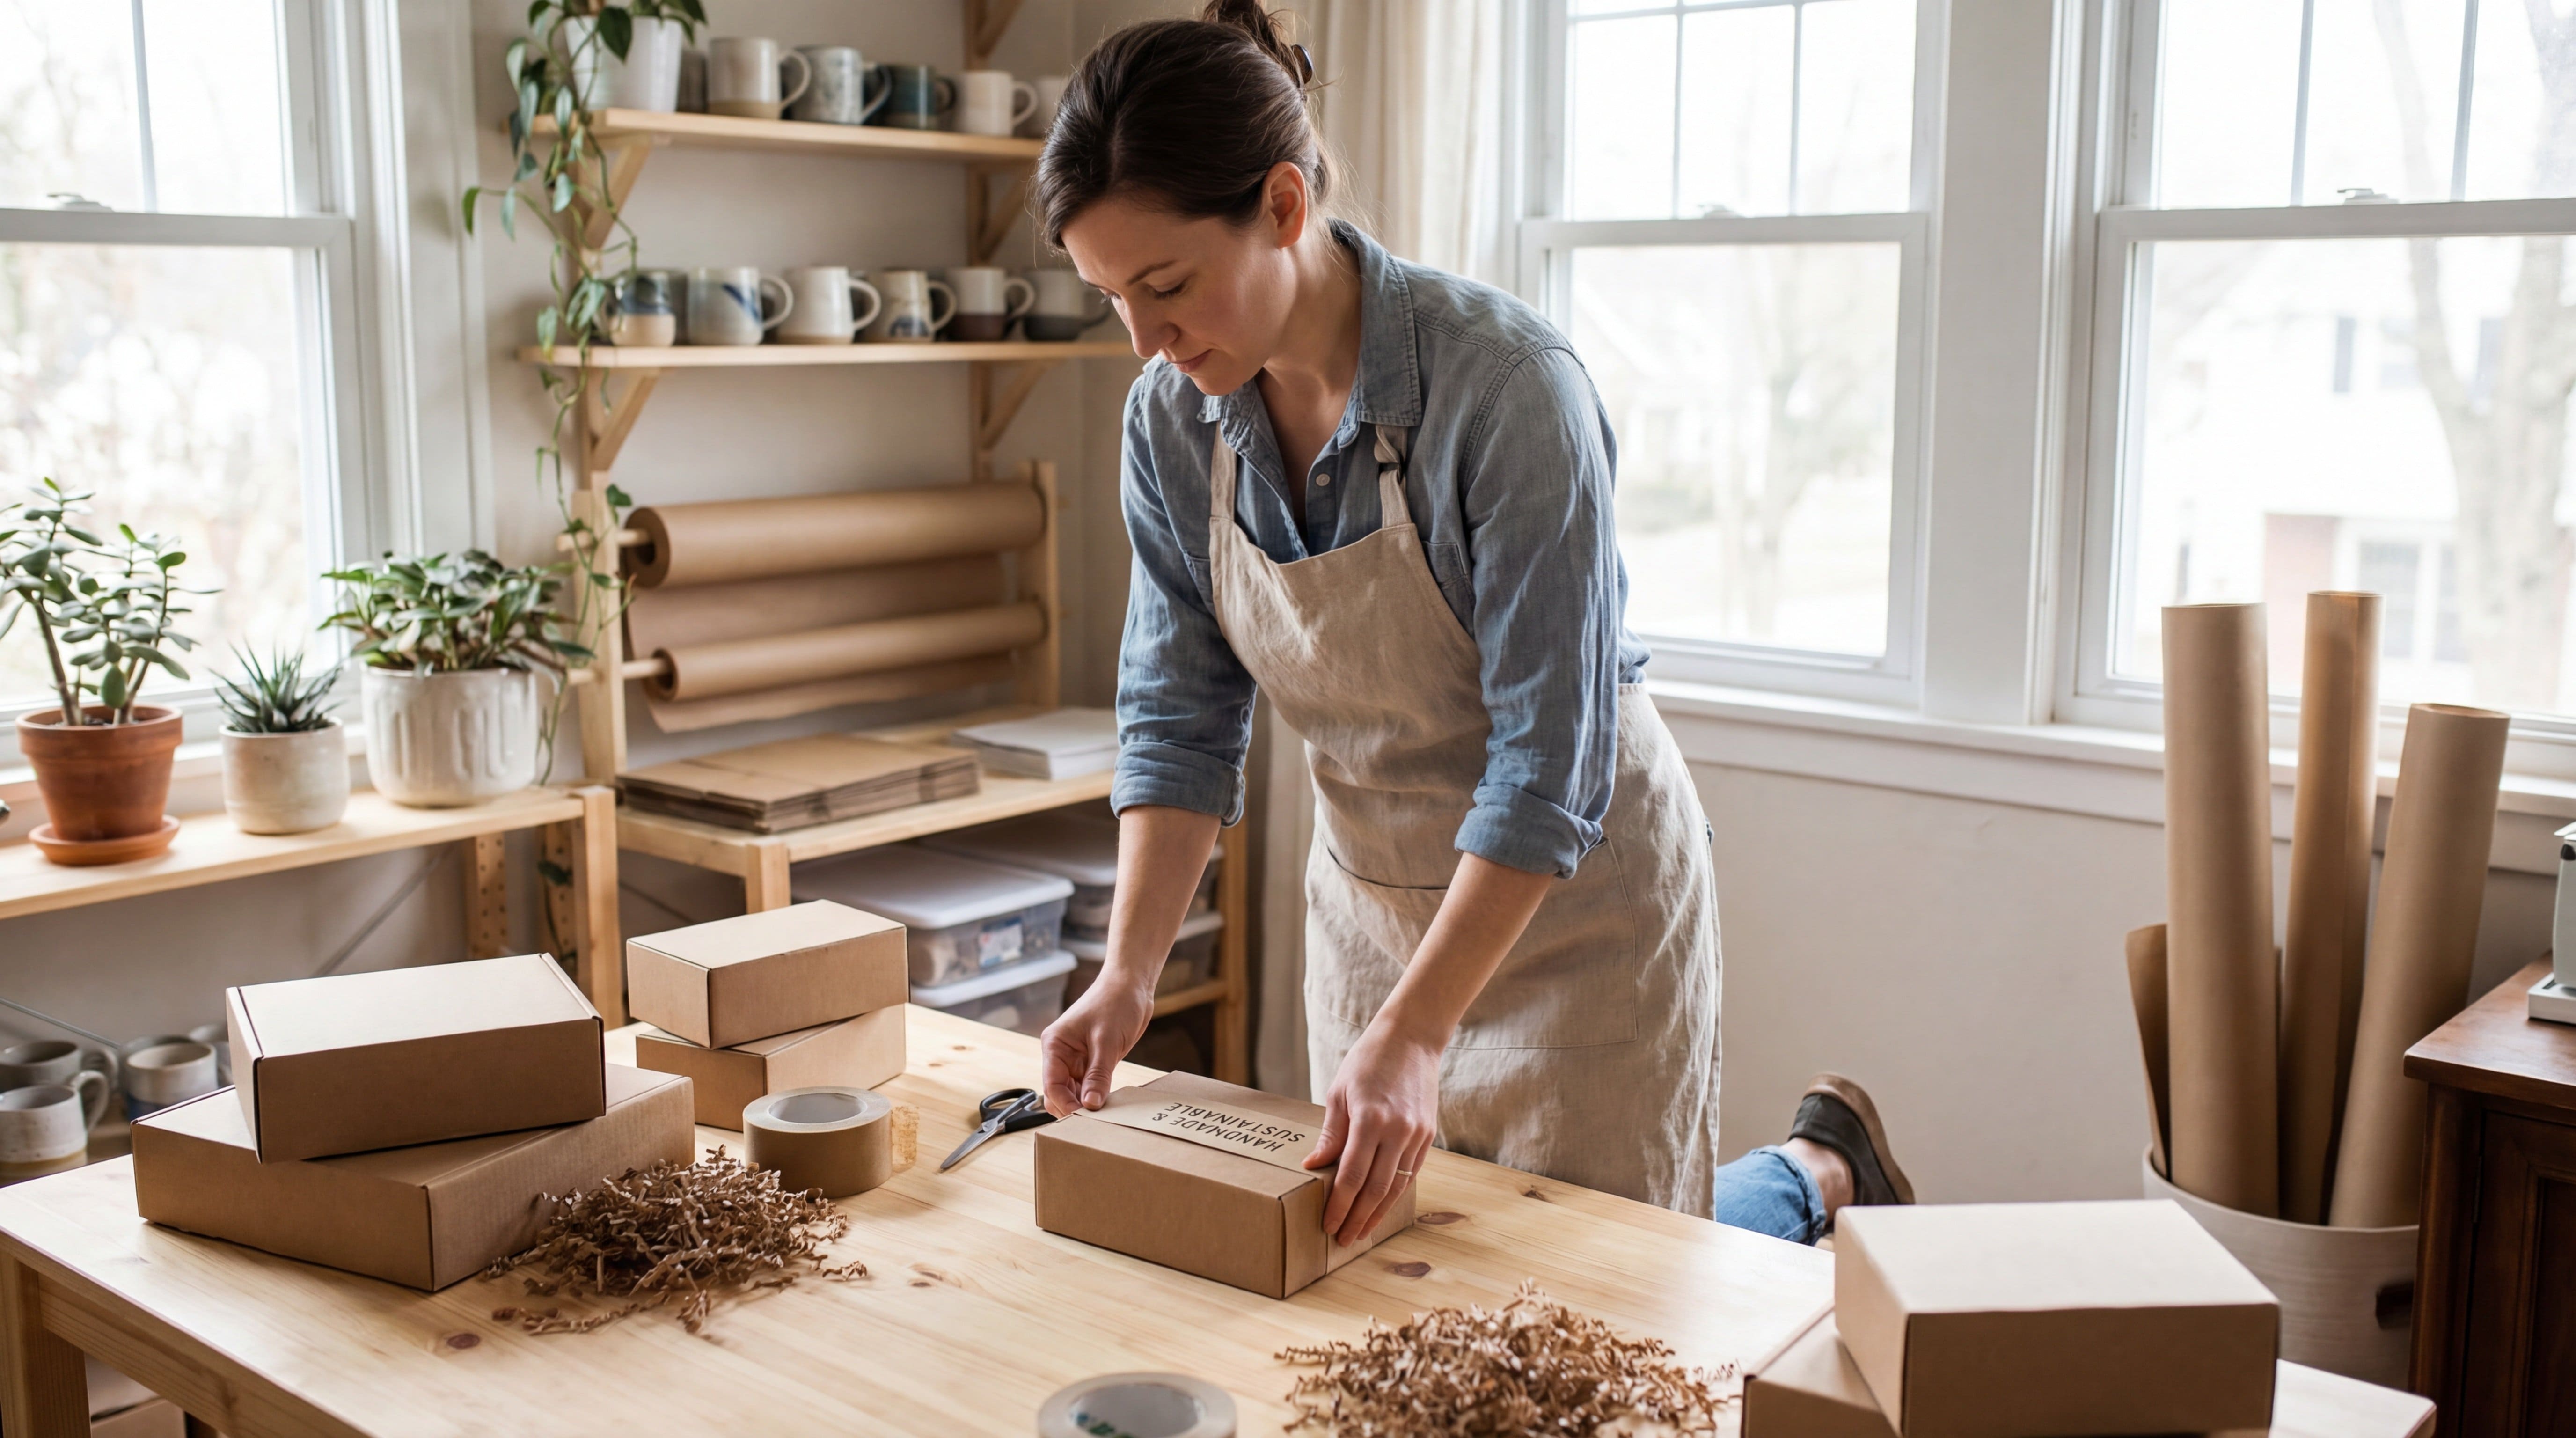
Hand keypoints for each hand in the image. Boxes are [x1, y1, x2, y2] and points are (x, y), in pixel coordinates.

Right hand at [1039, 971, 1153, 1117]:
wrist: (1132, 985)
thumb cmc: (1115, 1003)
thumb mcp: (1106, 1041)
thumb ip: (1098, 1075)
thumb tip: (1090, 1105)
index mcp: (1054, 1045)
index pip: (1051, 1085)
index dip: (1065, 1105)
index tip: (1083, 1120)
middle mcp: (1061, 1054)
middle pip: (1059, 1093)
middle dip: (1073, 1107)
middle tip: (1095, 1122)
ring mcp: (1077, 1059)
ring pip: (1074, 1092)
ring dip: (1086, 1104)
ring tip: (1104, 1115)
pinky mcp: (1093, 1061)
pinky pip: (1090, 1086)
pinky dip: (1097, 1096)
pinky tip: (1109, 1104)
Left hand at [1304, 1023, 1439, 1245]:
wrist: (1412, 1037)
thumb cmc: (1368, 1060)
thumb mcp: (1339, 1092)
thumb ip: (1331, 1133)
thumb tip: (1313, 1167)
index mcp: (1370, 1119)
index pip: (1352, 1176)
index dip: (1339, 1205)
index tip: (1328, 1225)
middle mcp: (1397, 1130)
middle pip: (1376, 1189)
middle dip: (1358, 1218)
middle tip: (1342, 1239)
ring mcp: (1417, 1134)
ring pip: (1397, 1186)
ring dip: (1378, 1214)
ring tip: (1362, 1233)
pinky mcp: (1428, 1134)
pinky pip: (1411, 1172)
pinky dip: (1395, 1194)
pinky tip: (1382, 1208)